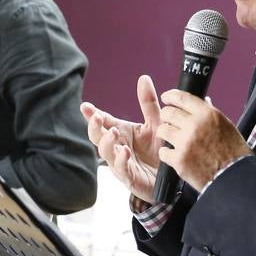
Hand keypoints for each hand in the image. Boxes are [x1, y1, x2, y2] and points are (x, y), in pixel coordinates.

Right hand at [80, 75, 165, 200]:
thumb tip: (143, 77)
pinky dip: (120, 160)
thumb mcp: (156, 123)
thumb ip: (148, 103)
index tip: (85, 106)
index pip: (103, 121)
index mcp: (122, 132)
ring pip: (105, 153)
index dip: (92, 114)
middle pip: (98, 137)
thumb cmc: (159, 150)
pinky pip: (121, 169)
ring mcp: (120, 163)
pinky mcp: (129, 177)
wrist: (170, 178)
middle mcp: (117, 147)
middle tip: (97, 118)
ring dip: (107, 142)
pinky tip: (125, 152)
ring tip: (113, 132)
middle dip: (94, 127)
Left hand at [155, 90, 252, 189]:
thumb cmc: (234, 152)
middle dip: (166, 117)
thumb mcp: (225, 125)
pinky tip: (174, 155)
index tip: (166, 98)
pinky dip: (167, 154)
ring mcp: (185, 142)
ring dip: (165, 135)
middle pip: (168, 113)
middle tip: (168, 122)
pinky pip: (163, 151)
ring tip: (172, 140)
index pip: (181, 97)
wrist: (235, 176)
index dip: (170, 96)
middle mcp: (195, 125)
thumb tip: (200, 103)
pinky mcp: (179, 159)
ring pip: (162, 130)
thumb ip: (209, 114)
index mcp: (207, 114)